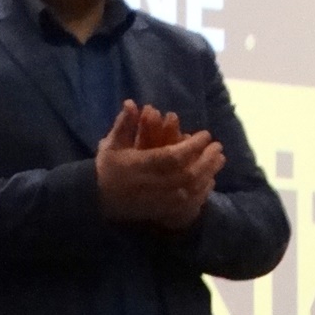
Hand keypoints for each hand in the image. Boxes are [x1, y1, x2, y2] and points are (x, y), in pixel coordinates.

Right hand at [96, 99, 223, 229]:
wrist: (95, 200)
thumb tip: (131, 102)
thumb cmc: (106, 168)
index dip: (192, 146)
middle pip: (186, 174)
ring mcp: (157, 200)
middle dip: (206, 160)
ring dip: (208, 174)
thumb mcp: (111, 144)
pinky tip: (209, 181)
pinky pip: (187, 204)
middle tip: (218, 146)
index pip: (172, 156)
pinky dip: (202, 192)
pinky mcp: (161, 211)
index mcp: (138, 166)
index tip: (205, 135)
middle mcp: (150, 184)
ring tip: (219, 160)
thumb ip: (124, 124)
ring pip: (190, 189)